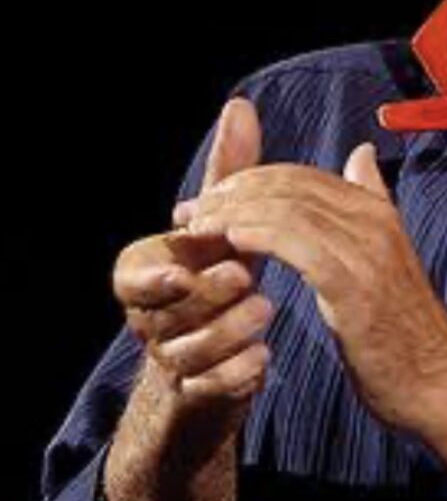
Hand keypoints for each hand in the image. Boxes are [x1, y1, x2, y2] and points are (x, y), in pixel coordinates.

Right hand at [112, 97, 272, 402]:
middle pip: (163, 311)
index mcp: (149, 275)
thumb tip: (240, 105)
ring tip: (265, 311)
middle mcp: (150, 319)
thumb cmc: (221, 277)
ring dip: (226, 331)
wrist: (222, 357)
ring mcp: (171, 360)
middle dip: (205, 293)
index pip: (128, 273)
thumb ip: (230, 172)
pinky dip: (236, 375)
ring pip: (185, 352)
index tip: (185, 266)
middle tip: (247, 276)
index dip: (154, 274)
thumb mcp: (226, 224)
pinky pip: (207, 390)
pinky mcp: (198, 395)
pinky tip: (262, 360)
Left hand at [174, 127, 446, 440]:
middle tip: (191, 212)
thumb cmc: (404, 331)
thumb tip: (362, 154)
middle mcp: (373, 219)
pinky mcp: (355, 284)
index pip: (301, 177)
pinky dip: (259, 235)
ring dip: (234, 213)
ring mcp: (367, 249)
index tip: (209, 200)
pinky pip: (297, 244)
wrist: (439, 384)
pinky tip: (231, 241)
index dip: (250, 181)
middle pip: (290, 186)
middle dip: (234, 193)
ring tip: (198, 229)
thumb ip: (370, 203)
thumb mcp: (387, 257)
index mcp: (376, 210)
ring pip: (288, 209)